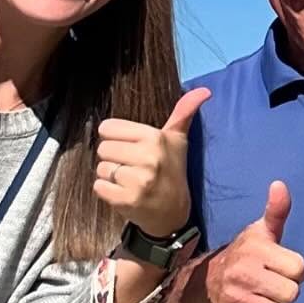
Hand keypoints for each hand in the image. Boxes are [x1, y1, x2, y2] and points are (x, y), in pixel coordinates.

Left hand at [95, 88, 210, 235]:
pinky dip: (107, 191)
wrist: (174, 212)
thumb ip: (183, 112)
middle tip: (134, 167)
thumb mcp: (178, 140)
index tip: (133, 148)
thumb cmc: (171, 170)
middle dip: (115, 158)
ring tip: (130, 181)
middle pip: (103, 148)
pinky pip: (99, 187)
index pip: (108, 128)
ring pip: (101, 168)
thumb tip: (204, 90)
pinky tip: (125, 193)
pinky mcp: (126, 200)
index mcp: (156, 137)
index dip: (117, 138)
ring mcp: (138, 180)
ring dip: (111, 176)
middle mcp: (148, 157)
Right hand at [203, 181, 303, 302]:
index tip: (284, 269)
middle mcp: (245, 273)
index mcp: (257, 250)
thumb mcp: (259, 232)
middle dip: (287, 293)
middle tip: (274, 287)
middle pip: (292, 294)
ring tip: (265, 302)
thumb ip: (276, 211)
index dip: (296, 271)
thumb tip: (280, 184)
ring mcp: (236, 298)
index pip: (299, 269)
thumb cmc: (241, 255)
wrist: (201, 283)